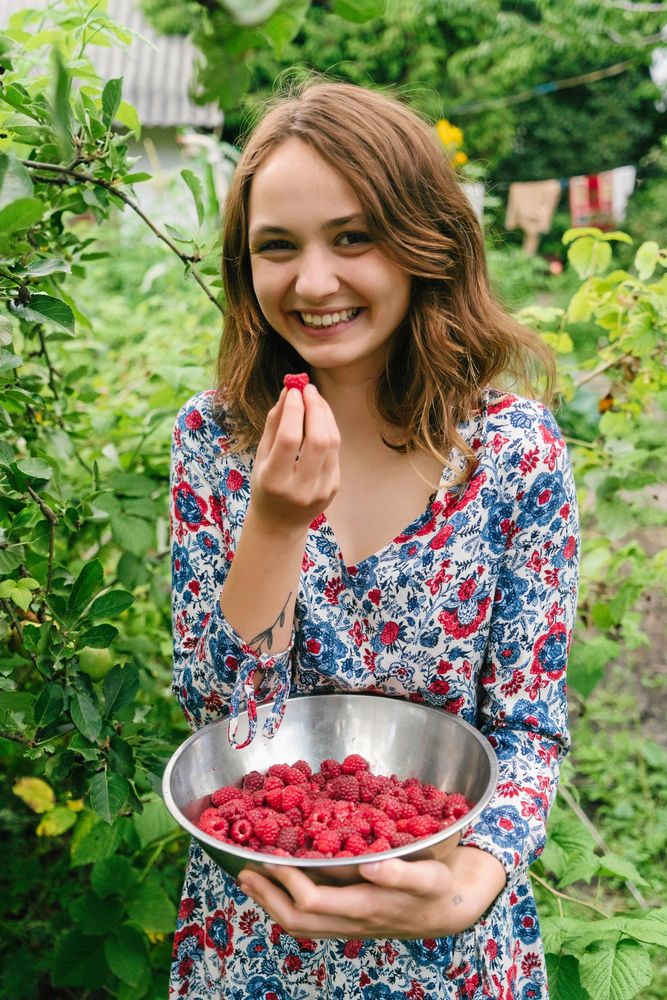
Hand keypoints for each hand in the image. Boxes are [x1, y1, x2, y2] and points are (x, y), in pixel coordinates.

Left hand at [237, 846, 506, 939]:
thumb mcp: (429, 876)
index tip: (269, 858)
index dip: (287, 882)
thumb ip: (401, 873)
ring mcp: (348, 926)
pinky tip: (277, 890)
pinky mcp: (349, 922)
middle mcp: (352, 921)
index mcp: (367, 906)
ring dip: (270, 903)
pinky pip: (309, 922)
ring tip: (249, 881)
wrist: (451, 911)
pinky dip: (285, 907)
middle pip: (296, 919)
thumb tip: (369, 865)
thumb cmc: (439, 887)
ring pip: (299, 925)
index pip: (313, 902)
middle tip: (244, 871)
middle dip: (267, 896)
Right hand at [249, 383, 339, 533]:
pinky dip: (329, 429)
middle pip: (318, 440)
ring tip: (314, 399)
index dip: (294, 410)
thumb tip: (289, 392)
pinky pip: (335, 451)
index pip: (290, 439)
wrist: (280, 523)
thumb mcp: (261, 457)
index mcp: (274, 480)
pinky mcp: (334, 487)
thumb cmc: (265, 484)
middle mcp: (300, 488)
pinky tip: (320, 418)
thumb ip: (274, 424)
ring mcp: (321, 490)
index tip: (293, 390)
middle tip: (308, 388)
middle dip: (315, 408)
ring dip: (325, 415)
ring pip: (332, 443)